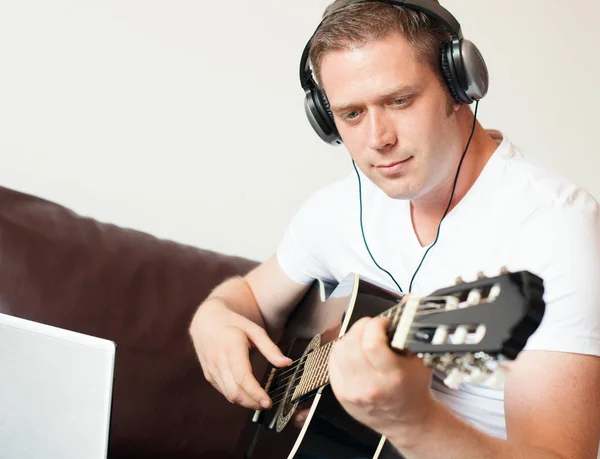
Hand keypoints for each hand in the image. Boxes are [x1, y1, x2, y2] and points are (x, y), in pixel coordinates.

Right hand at [190, 299, 291, 409]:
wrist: (205, 321)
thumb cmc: (233, 324)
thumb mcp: (254, 330)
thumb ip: (270, 348)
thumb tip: (287, 363)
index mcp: (232, 348)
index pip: (243, 378)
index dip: (255, 393)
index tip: (268, 402)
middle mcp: (219, 361)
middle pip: (235, 392)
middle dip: (252, 403)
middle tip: (267, 405)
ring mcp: (212, 370)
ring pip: (229, 395)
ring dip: (245, 403)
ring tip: (260, 402)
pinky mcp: (209, 376)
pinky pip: (224, 391)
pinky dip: (237, 396)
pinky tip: (247, 394)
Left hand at [328, 317, 435, 437]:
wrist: (406, 421)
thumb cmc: (414, 388)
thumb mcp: (420, 358)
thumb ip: (410, 327)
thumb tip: (407, 298)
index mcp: (392, 377)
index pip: (372, 342)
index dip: (376, 324)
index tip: (384, 322)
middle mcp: (369, 386)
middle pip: (353, 343)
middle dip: (362, 326)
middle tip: (373, 327)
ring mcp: (352, 391)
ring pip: (339, 349)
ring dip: (351, 336)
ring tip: (364, 338)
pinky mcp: (340, 393)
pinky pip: (332, 362)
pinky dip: (341, 350)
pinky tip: (354, 351)